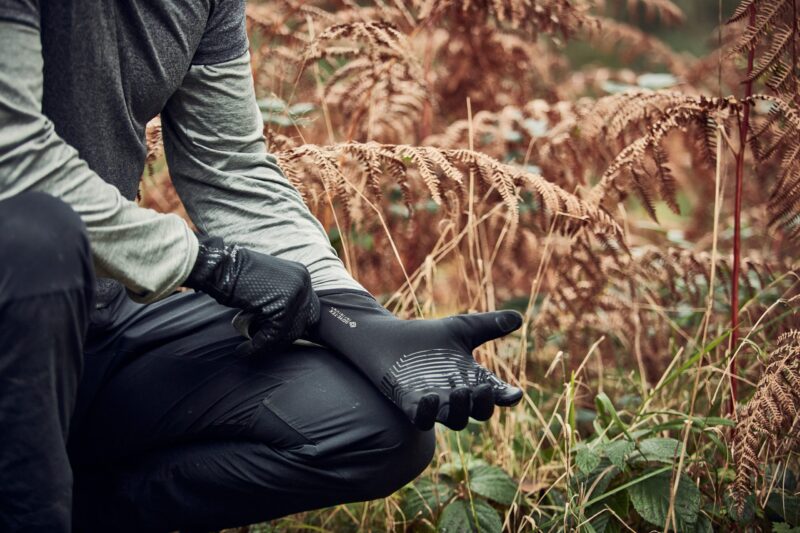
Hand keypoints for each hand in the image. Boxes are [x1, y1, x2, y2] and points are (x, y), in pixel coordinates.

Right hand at [185, 235, 319, 354]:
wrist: (220, 267)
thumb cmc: (239, 278)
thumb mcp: (270, 284)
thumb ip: (283, 299)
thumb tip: (289, 326)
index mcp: (302, 275)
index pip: (308, 308)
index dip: (294, 325)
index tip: (277, 337)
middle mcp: (302, 282)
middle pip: (303, 321)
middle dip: (283, 337)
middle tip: (263, 343)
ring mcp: (295, 293)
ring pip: (289, 331)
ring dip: (269, 345)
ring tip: (249, 348)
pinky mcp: (282, 306)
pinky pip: (273, 335)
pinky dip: (257, 346)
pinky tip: (243, 350)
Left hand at [309, 291, 522, 429]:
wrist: (389, 339)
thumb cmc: (426, 338)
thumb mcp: (461, 328)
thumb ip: (488, 325)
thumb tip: (518, 318)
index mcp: (472, 379)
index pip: (495, 394)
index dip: (506, 396)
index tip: (514, 394)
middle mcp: (456, 395)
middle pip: (478, 413)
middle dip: (483, 404)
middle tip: (482, 389)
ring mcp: (435, 403)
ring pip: (454, 421)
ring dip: (460, 409)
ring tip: (460, 391)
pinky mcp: (411, 405)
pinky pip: (423, 420)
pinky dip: (428, 413)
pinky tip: (430, 397)